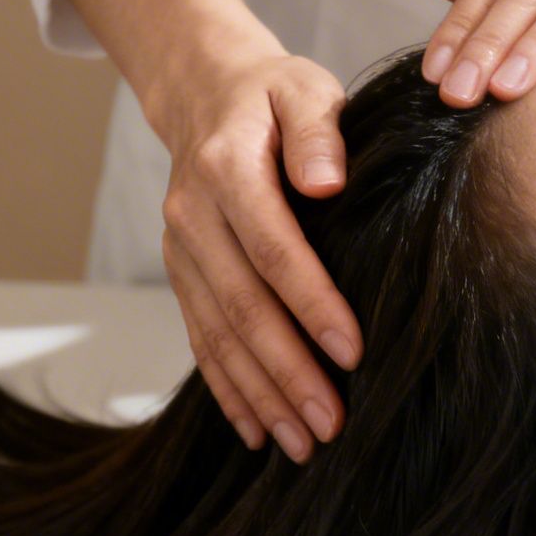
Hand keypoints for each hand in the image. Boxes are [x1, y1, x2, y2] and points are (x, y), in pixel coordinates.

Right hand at [155, 50, 360, 462]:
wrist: (207, 95)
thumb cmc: (275, 96)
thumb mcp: (303, 89)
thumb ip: (319, 130)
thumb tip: (328, 181)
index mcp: (227, 170)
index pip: (273, 250)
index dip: (312, 304)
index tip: (353, 352)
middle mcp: (193, 217)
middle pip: (242, 308)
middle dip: (287, 372)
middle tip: (332, 425)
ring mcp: (181, 253)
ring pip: (218, 336)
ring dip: (260, 395)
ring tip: (302, 445)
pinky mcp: (182, 277)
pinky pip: (201, 341)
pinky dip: (228, 391)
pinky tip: (257, 432)